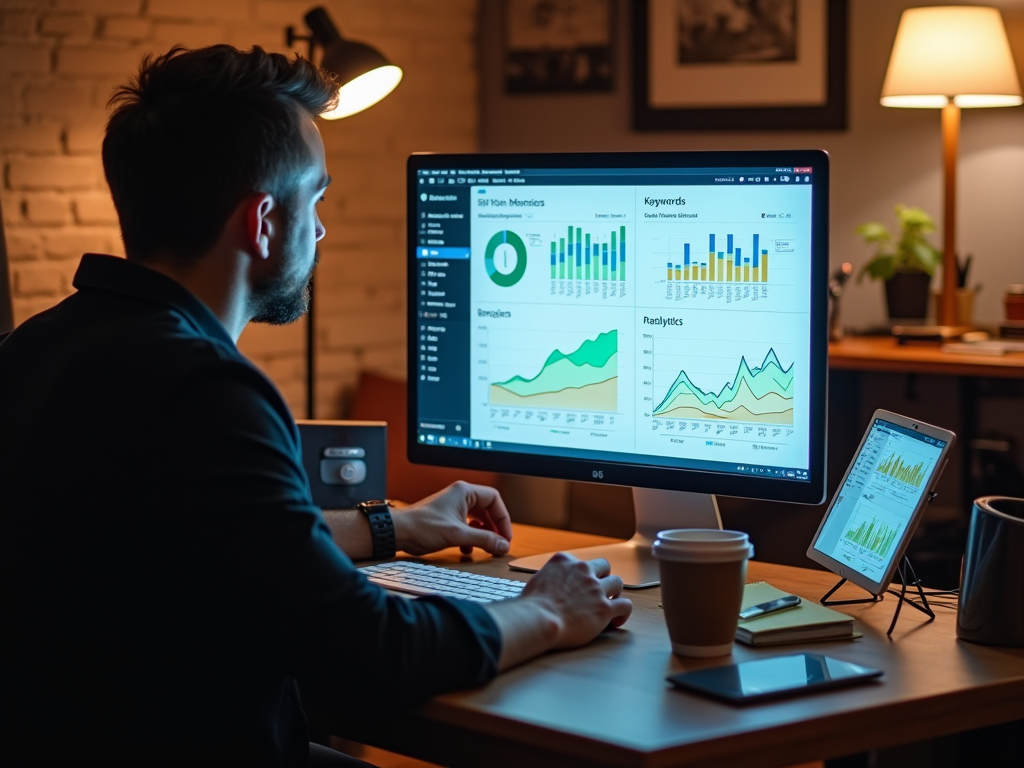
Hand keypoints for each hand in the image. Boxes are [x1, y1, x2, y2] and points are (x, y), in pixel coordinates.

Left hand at [391, 481, 512, 556]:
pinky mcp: (447, 519)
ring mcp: (453, 507)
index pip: (494, 500)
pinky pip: (467, 526)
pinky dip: (471, 538)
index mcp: (464, 492)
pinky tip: (467, 549)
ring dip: (483, 534)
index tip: (505, 536)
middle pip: (488, 510)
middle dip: (494, 528)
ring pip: (478, 519)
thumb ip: (483, 540)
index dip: (503, 518)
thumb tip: (502, 545)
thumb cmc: (422, 527)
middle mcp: (460, 497)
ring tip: (487, 547)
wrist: (399, 532)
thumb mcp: (457, 535)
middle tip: (499, 543)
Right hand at [521, 554, 631, 648]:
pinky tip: (615, 621)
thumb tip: (551, 585)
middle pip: (604, 566)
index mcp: (564, 561)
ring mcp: (596, 588)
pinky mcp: (605, 607)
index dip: (582, 574)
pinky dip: (623, 612)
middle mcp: (582, 570)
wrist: (538, 619)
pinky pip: (625, 605)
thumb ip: (550, 577)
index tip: (579, 585)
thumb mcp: (537, 579)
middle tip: (598, 591)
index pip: (580, 561)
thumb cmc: (532, 605)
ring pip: (617, 582)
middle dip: (603, 577)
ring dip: (614, 592)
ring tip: (610, 603)